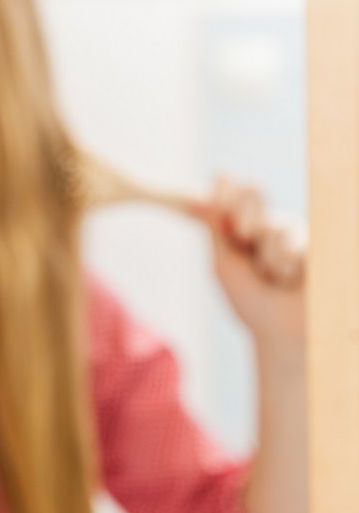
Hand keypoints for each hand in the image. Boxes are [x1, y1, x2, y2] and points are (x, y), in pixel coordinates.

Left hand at [203, 178, 304, 356]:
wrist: (282, 333)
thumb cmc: (250, 302)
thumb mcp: (225, 266)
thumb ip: (216, 230)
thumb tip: (193, 198)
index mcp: (239, 227)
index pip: (231, 194)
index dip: (223, 187)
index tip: (219, 179)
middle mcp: (266, 224)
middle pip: (255, 191)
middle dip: (244, 213)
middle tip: (244, 236)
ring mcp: (293, 233)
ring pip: (274, 225)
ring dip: (267, 257)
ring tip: (273, 278)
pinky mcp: (318, 245)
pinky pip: (297, 242)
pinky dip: (286, 263)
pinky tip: (289, 278)